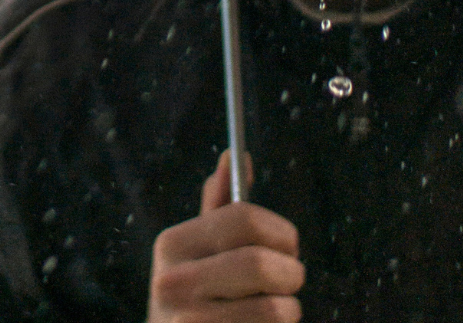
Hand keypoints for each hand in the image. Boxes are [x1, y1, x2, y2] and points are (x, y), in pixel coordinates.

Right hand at [146, 150, 304, 322]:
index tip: (287, 246)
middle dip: (290, 274)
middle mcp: (172, 280)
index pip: (244, 217)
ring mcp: (188, 321)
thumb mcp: (200, 253)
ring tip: (269, 310)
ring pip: (277, 306)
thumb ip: (219, 207)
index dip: (281, 232)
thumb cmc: (199, 300)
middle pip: (261, 262)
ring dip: (287, 310)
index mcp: (172, 243)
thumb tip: (233, 157)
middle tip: (287, 281)